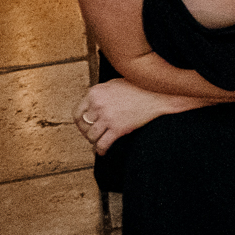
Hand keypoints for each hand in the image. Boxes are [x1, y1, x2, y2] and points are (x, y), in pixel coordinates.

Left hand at [75, 78, 190, 155]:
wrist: (157, 95)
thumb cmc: (139, 87)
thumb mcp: (114, 83)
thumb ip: (101, 93)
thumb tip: (92, 103)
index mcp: (95, 93)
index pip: (77, 112)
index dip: (79, 123)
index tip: (84, 127)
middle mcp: (98, 105)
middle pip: (84, 125)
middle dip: (87, 133)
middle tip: (92, 136)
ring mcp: (108, 117)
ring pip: (91, 136)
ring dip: (94, 141)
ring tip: (99, 142)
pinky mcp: (118, 128)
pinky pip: (103, 143)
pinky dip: (101, 150)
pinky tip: (103, 151)